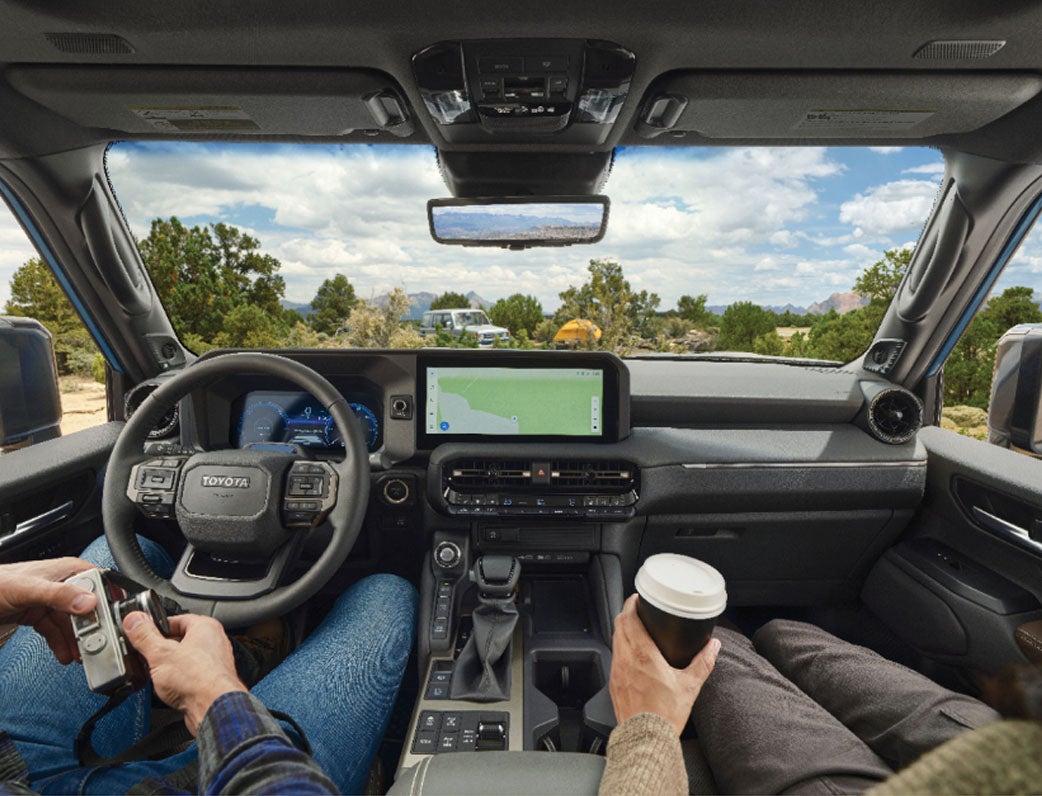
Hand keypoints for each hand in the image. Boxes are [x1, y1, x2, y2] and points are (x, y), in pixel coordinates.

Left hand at [0, 557, 98, 663]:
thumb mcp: (29, 589)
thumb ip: (59, 594)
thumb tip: (88, 602)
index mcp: (67, 570)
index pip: (98, 585)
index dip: (105, 604)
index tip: (108, 623)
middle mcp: (62, 584)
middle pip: (86, 608)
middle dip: (91, 628)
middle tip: (93, 645)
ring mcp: (50, 600)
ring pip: (71, 622)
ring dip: (76, 640)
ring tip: (79, 655)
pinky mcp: (38, 613)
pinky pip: (55, 630)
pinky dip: (60, 643)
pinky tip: (64, 653)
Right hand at [123, 611, 246, 735]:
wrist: (213, 708)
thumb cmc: (199, 680)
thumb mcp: (160, 654)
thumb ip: (145, 636)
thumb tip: (134, 620)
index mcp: (205, 627)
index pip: (177, 619)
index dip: (156, 627)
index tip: (141, 634)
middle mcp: (213, 642)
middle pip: (179, 640)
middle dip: (160, 650)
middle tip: (145, 657)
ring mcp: (213, 663)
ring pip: (183, 660)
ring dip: (167, 667)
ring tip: (154, 674)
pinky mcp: (210, 682)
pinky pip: (188, 676)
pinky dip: (176, 681)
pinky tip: (167, 688)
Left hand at [609, 593, 720, 735]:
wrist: (646, 739)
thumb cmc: (665, 715)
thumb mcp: (690, 686)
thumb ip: (703, 662)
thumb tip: (714, 646)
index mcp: (643, 655)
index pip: (630, 619)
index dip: (632, 604)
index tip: (638, 598)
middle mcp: (625, 659)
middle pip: (619, 625)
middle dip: (626, 613)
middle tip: (636, 609)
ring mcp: (616, 672)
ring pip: (614, 641)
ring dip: (622, 630)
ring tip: (633, 628)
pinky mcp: (614, 684)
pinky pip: (614, 658)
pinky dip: (620, 648)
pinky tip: (630, 655)